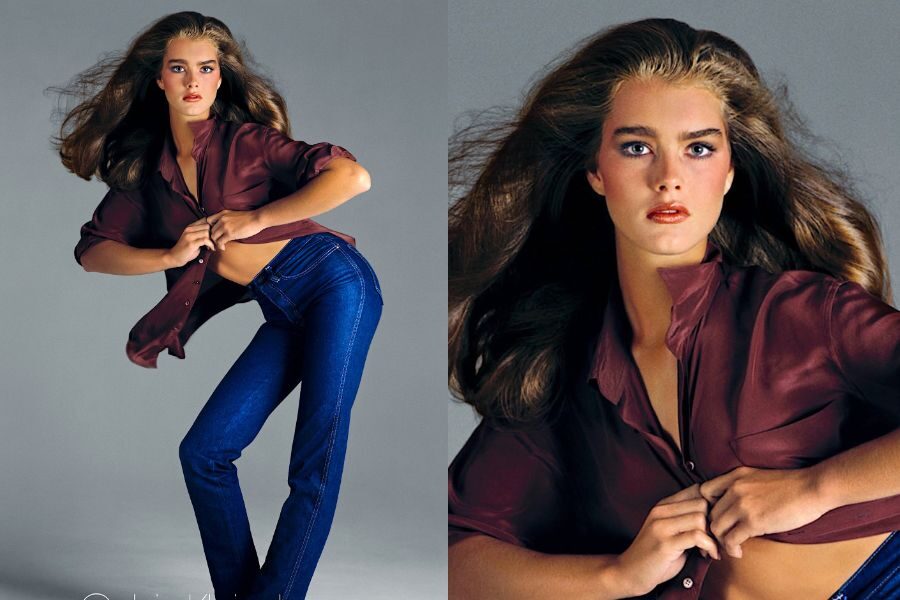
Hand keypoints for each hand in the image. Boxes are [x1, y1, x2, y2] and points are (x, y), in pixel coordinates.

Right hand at [166, 216, 214, 266]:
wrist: (175, 256)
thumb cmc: (186, 249)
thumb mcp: (193, 238)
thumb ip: (201, 233)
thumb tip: (215, 231)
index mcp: (190, 226)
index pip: (205, 220)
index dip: (213, 226)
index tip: (215, 234)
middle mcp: (189, 229)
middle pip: (207, 226)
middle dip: (213, 234)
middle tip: (214, 241)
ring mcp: (189, 236)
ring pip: (207, 233)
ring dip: (212, 240)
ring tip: (212, 245)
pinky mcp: (191, 243)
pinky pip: (205, 240)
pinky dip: (210, 245)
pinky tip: (210, 248)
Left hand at [206, 209, 264, 249]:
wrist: (257, 218)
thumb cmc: (249, 218)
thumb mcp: (234, 214)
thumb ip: (227, 219)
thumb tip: (223, 227)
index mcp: (222, 214)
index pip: (208, 221)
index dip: (209, 228)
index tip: (214, 233)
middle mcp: (222, 219)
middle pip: (210, 230)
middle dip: (213, 238)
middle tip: (216, 242)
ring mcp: (225, 226)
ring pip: (214, 237)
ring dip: (216, 243)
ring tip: (220, 245)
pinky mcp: (230, 233)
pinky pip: (220, 242)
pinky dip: (220, 246)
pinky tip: (223, 247)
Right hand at [614, 484, 719, 596]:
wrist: (630, 572)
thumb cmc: (656, 554)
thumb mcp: (670, 531)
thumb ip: (687, 520)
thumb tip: (718, 516)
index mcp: (663, 505)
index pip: (696, 489)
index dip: (713, 505)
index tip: (716, 524)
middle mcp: (661, 511)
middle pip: (702, 503)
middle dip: (714, 522)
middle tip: (715, 539)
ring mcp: (661, 526)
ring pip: (700, 518)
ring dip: (712, 536)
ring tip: (710, 549)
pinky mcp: (665, 543)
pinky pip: (697, 536)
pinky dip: (709, 546)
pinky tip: (709, 555)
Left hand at [700, 466, 827, 557]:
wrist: (812, 488)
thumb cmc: (791, 485)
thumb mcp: (758, 477)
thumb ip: (741, 487)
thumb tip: (731, 506)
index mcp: (734, 476)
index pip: (704, 492)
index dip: (707, 508)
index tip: (717, 518)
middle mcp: (734, 488)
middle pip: (709, 513)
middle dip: (714, 529)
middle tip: (722, 539)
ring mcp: (742, 504)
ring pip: (716, 528)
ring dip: (721, 541)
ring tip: (731, 546)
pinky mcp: (753, 521)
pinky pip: (730, 540)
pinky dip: (731, 549)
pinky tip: (739, 552)